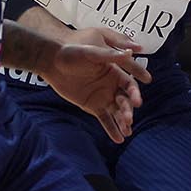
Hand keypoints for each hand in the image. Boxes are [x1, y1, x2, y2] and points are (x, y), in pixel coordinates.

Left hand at [47, 26, 150, 141]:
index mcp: (114, 72)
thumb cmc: (73, 52)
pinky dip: (111, 129)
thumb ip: (110, 55)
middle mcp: (111, 86)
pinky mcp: (92, 106)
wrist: (53, 62)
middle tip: (128, 119)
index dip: (135, 93)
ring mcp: (102, 97)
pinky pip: (105, 119)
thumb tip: (130, 52)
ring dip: (123, 122)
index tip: (137, 102)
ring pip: (116, 112)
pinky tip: (118, 139)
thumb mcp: (92, 53)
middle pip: (124, 101)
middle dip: (128, 110)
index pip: (129, 85)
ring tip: (126, 132)